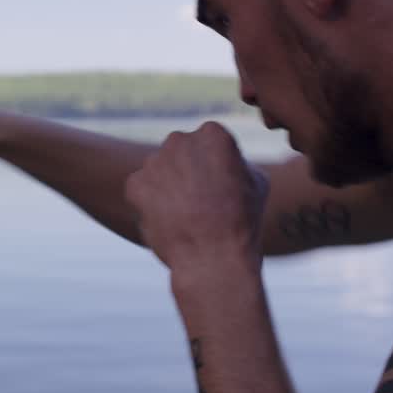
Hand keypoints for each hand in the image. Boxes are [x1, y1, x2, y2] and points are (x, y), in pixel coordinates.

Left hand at [123, 122, 268, 278]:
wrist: (213, 258)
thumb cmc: (242, 222)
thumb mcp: (256, 183)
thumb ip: (236, 162)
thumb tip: (225, 160)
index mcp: (213, 134)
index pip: (210, 143)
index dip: (217, 168)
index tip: (222, 188)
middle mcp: (180, 140)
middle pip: (182, 154)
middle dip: (188, 173)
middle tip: (201, 203)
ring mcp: (154, 161)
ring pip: (161, 171)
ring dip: (169, 187)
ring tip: (187, 216)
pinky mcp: (135, 184)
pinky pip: (142, 189)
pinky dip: (151, 204)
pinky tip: (169, 221)